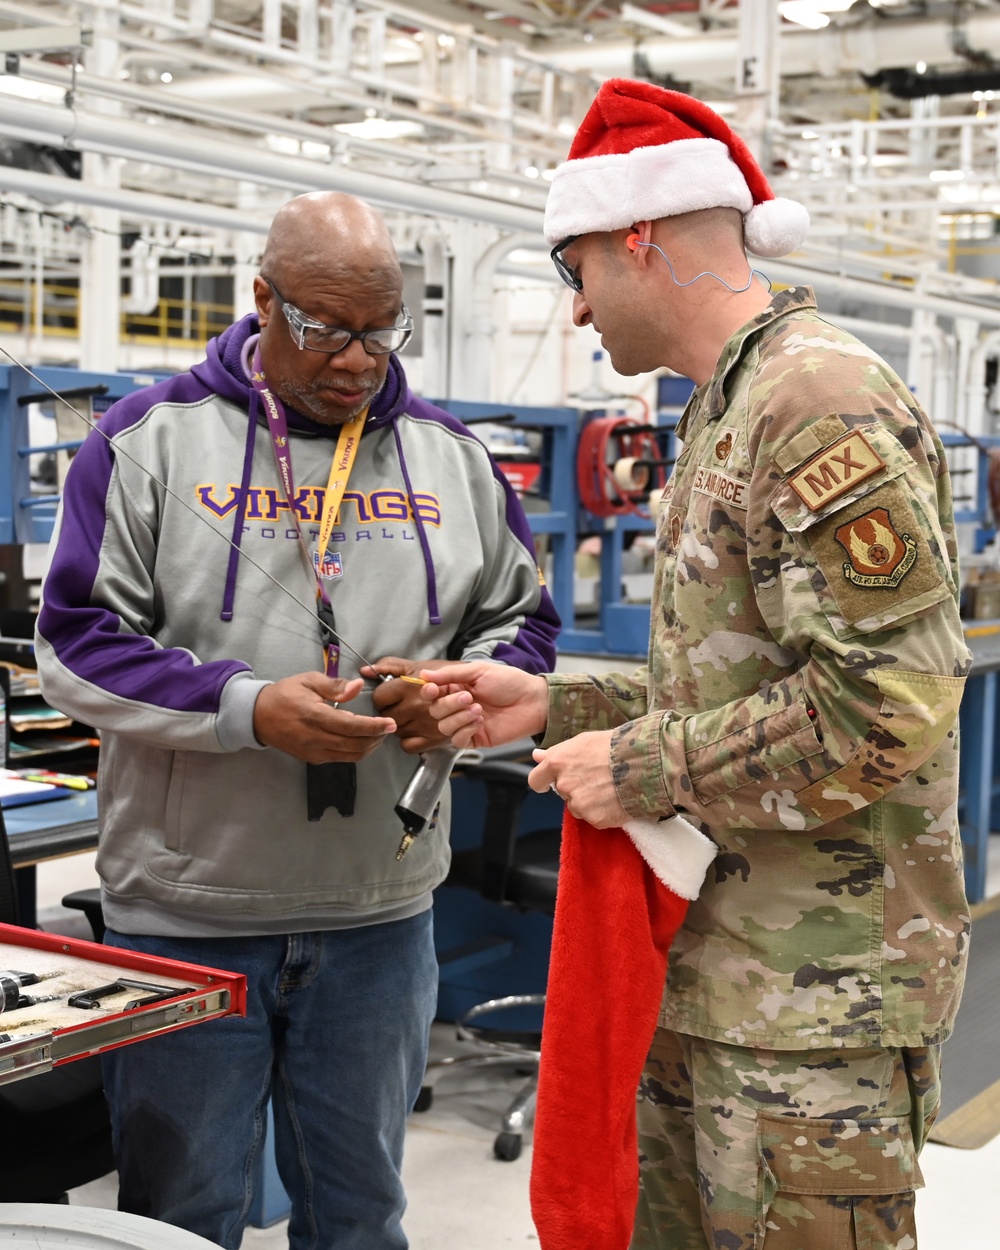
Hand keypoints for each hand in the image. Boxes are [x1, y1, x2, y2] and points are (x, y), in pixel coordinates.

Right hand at [252, 672, 395, 763]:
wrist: (259, 716)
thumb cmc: (285, 694)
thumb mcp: (308, 680)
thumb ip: (335, 686)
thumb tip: (358, 686)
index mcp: (314, 716)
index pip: (351, 726)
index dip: (374, 726)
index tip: (390, 723)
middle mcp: (315, 738)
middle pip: (355, 745)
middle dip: (376, 738)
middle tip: (389, 727)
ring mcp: (314, 752)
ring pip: (351, 756)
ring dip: (369, 747)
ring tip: (379, 734)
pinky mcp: (313, 759)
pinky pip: (341, 759)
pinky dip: (356, 751)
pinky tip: (362, 740)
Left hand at [363, 656, 447, 754]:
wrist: (481, 692)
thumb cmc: (447, 674)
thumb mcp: (419, 666)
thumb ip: (391, 666)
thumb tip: (366, 670)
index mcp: (408, 687)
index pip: (379, 698)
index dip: (382, 698)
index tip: (389, 697)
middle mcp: (414, 707)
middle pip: (386, 716)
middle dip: (389, 712)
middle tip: (399, 708)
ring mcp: (423, 725)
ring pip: (396, 731)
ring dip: (399, 726)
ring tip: (409, 718)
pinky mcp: (433, 740)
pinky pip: (409, 746)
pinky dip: (408, 740)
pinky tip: (414, 731)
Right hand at [418, 661, 548, 748]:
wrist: (532, 701)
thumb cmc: (509, 682)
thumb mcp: (479, 671)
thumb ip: (451, 674)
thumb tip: (424, 674)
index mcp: (456, 688)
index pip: (431, 694)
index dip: (428, 692)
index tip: (433, 690)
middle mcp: (457, 706)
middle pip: (435, 711)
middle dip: (449, 704)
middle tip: (468, 697)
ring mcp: (465, 724)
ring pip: (444, 727)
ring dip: (459, 718)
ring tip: (479, 710)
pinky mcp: (474, 739)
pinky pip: (457, 740)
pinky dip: (465, 731)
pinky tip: (480, 722)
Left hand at [527, 732, 629, 828]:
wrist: (645, 764)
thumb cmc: (616, 746)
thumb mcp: (584, 741)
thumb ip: (557, 752)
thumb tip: (537, 755)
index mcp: (558, 762)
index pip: (536, 780)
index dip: (544, 781)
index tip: (549, 782)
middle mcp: (565, 784)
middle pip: (563, 793)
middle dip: (576, 788)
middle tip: (597, 778)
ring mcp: (579, 804)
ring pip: (579, 807)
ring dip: (589, 801)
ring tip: (610, 787)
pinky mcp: (595, 819)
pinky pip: (594, 817)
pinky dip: (604, 811)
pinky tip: (616, 798)